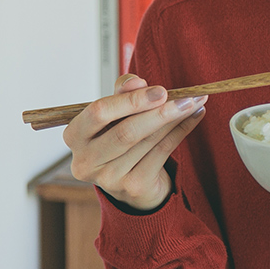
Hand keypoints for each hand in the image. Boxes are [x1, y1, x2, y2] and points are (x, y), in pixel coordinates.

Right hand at [64, 73, 207, 211]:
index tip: (160, 90)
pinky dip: (181, 132)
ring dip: (175, 119)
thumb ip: (122, 94)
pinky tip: (194, 117)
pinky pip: (162, 153)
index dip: (130, 100)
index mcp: (75, 136)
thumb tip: (136, 82)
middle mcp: (86, 161)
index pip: (98, 113)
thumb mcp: (115, 113)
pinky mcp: (133, 186)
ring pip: (148, 142)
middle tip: (184, 98)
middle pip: (126, 132)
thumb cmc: (119, 138)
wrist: (131, 180)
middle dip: (158, 112)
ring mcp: (109, 178)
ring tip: (193, 102)